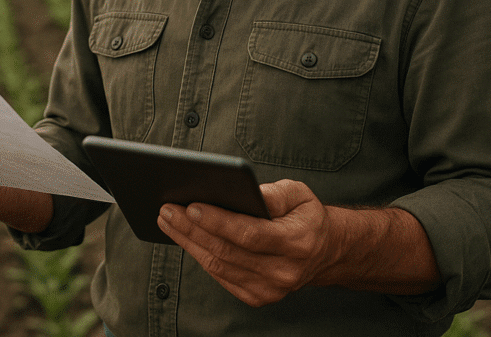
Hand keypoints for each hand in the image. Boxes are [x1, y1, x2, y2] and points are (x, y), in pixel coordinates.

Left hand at [157, 179, 332, 306]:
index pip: (249, 234)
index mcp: (296, 242)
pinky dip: (200, 256)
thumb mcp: (299, 193)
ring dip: (189, 242)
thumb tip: (246, 192)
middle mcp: (283, 271)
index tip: (191, 206)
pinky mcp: (258, 297)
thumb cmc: (306, 215)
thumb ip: (274, 193)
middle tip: (167, 209)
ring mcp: (270, 289)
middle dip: (192, 228)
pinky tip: (185, 238)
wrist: (324, 251)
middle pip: (227, 251)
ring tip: (168, 220)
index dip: (218, 221)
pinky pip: (221, 276)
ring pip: (219, 266)